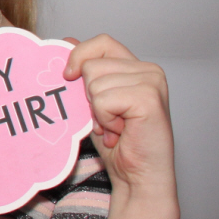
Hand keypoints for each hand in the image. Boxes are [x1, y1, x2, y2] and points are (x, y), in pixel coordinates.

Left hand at [65, 34, 175, 197]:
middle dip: (88, 97)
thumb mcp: (93, 102)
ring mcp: (152, 82)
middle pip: (91, 65)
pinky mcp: (149, 98)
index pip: (101, 42)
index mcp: (136, 68)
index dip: (79, 56)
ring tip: (115, 128)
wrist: (137, 177)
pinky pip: (103, 100)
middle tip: (107, 119)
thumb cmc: (117, 144)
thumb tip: (66, 41)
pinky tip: (120, 133)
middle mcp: (148, 70)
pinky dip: (105, 120)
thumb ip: (84, 73)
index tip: (69, 78)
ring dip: (97, 112)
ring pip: (94, 83)